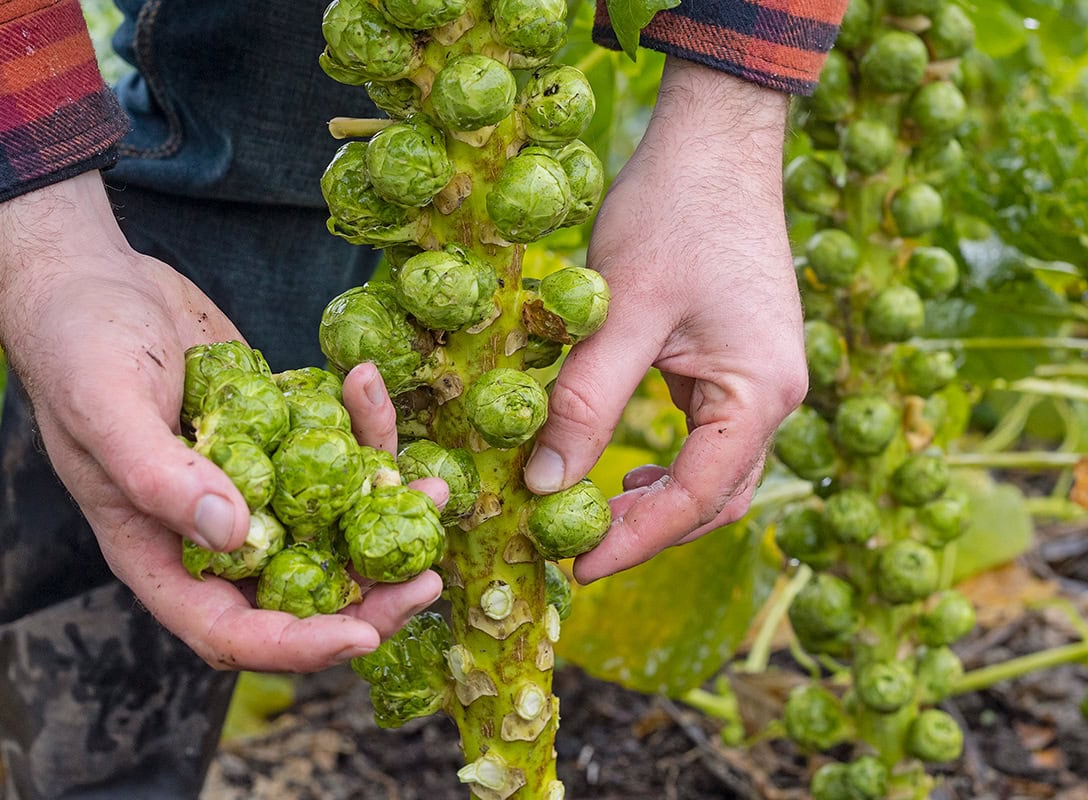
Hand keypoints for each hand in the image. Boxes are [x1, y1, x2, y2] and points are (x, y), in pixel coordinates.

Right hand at [0, 171, 442, 670]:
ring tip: (437, 490)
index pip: (228, 631)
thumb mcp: (104, 408)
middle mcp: (210, 530)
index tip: (362, 636)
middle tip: (429, 578)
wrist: (92, 279)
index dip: (296, 646)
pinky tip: (367, 381)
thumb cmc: (75, 346)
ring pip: (329, 526)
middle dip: (367, 595)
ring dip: (387, 517)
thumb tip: (233, 533)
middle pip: (297, 593)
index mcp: (158, 551)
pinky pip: (333, 453)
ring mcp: (250, 483)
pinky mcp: (277, 437)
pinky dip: (361, 428)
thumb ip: (160, 477)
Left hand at [524, 60, 807, 583]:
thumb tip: (544, 485)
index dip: (632, 541)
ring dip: (660, 503)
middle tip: (577, 548)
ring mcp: (761, 380)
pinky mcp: (739, 363)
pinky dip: (669, 464)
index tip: (574, 567)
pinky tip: (625, 465)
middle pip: (716, 499)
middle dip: (649, 531)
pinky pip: (709, 437)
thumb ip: (585, 402)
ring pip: (715, 474)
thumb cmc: (674, 213)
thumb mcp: (621, 311)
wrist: (714, 141)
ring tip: (597, 514)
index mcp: (759, 393)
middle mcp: (775, 397)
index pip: (695, 498)